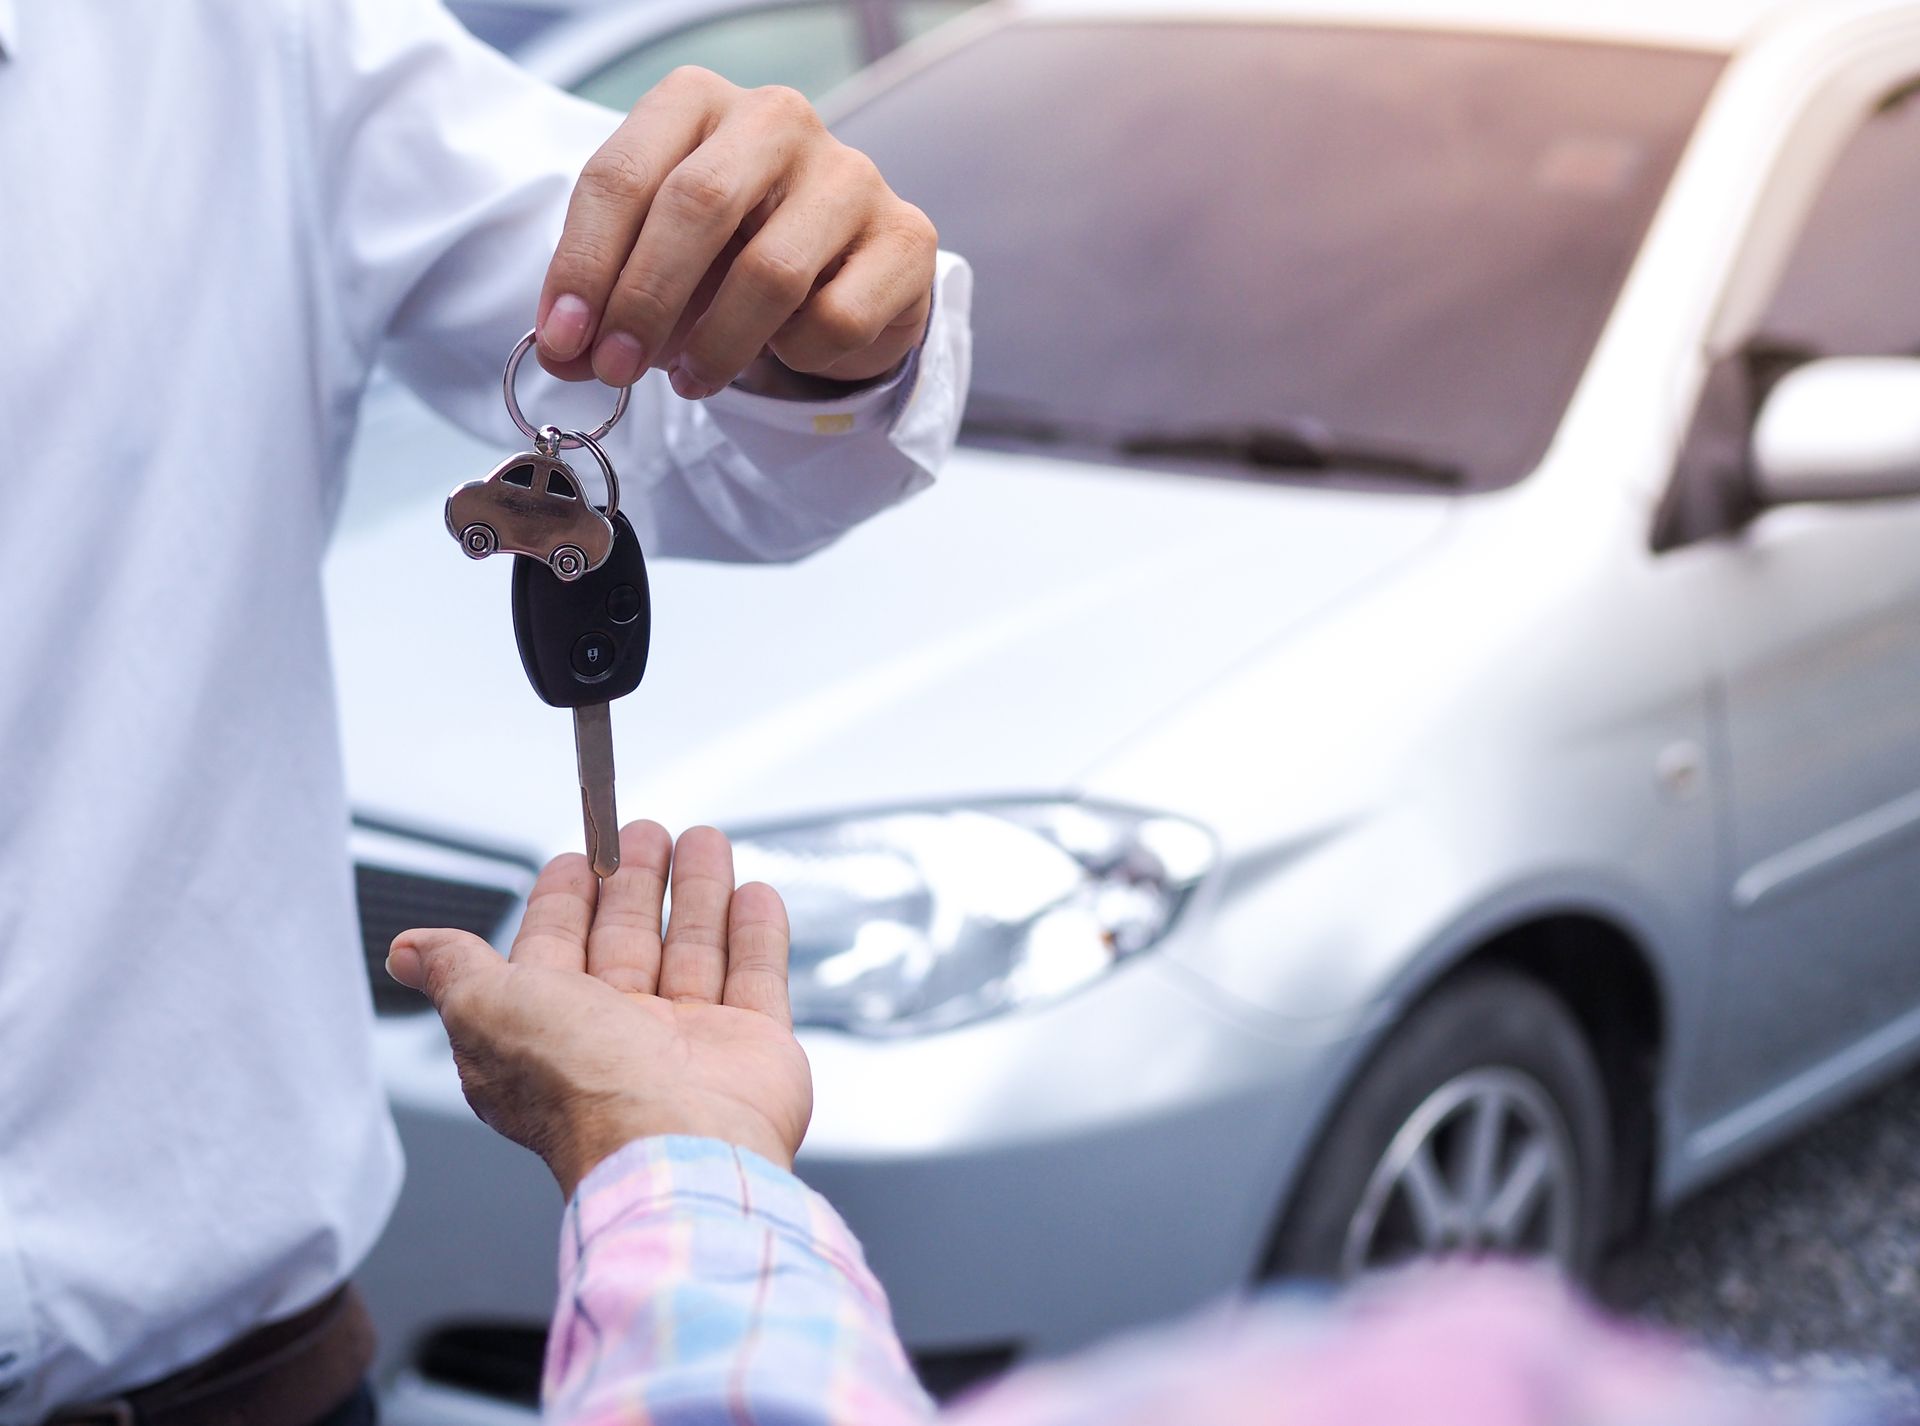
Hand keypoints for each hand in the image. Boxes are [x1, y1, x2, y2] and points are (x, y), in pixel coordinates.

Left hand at [388, 822, 810, 1196]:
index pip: (556, 949)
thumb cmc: (582, 1088)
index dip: (565, 900)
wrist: (677, 1147)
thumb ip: (456, 969)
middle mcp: (620, 1037)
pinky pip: (756, 977)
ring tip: (705, 839)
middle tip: (646, 833)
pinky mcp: (752, 1047)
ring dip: (699, 892)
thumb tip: (405, 951)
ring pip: (695, 951)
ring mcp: (691, 1043)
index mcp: (552, 1030)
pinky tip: (754, 891)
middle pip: (629, 941)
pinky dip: (756, 933)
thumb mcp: (488, 1010)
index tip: (578, 855)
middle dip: (636, 881)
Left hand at [534, 67, 937, 399]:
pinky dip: (798, 352)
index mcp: (697, 102)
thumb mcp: (657, 261)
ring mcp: (849, 172)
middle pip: (697, 207)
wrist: (841, 270)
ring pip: (771, 272)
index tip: (563, 341)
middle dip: (644, 302)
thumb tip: (564, 355)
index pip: (622, 175)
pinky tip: (787, 348)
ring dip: (716, 345)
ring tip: (691, 380)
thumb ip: (607, 299)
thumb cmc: (734, 254)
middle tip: (616, 370)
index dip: (584, 266)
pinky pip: (836, 316)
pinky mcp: (905, 235)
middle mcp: (775, 119)